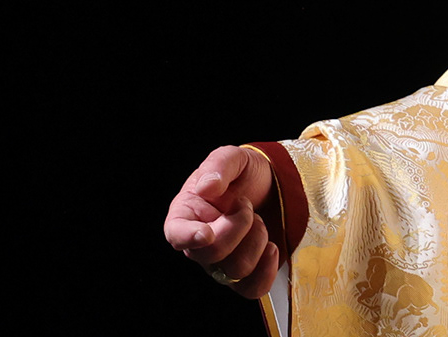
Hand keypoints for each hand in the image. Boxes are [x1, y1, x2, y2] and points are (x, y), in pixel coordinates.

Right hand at [163, 143, 279, 297]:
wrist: (270, 187)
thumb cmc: (242, 174)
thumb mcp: (232, 158)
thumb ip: (218, 166)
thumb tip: (207, 186)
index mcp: (186, 214)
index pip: (176, 234)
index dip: (188, 238)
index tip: (206, 232)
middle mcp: (199, 243)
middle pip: (210, 255)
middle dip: (237, 228)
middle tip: (246, 206)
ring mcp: (220, 263)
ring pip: (235, 271)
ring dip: (256, 240)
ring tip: (257, 220)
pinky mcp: (243, 276)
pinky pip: (252, 289)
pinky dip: (266, 270)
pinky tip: (272, 247)